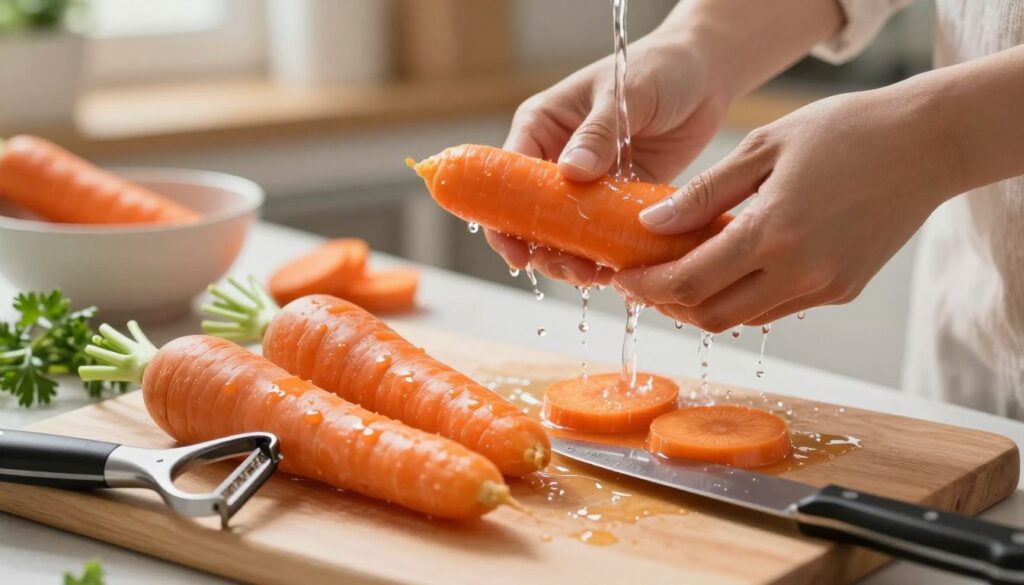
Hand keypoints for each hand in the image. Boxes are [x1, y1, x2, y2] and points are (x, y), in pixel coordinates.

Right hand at [486, 33, 729, 286]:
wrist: (704, 74)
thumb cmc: (658, 67)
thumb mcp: (624, 93)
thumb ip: (598, 133)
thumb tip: (570, 172)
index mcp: (542, 127)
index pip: (507, 177)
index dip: (504, 218)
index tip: (517, 253)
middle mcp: (556, 159)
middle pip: (531, 216)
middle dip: (544, 250)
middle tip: (571, 270)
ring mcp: (587, 185)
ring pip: (565, 234)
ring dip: (574, 260)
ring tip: (594, 276)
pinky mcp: (617, 201)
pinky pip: (603, 237)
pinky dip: (606, 256)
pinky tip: (618, 270)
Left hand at [614, 87, 958, 331]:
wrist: (928, 144)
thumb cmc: (845, 131)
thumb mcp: (764, 147)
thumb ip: (704, 193)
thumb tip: (652, 223)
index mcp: (774, 232)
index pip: (690, 282)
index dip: (648, 286)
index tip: (624, 278)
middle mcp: (800, 272)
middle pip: (711, 316)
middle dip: (668, 305)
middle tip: (644, 282)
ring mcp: (825, 286)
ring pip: (744, 319)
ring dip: (704, 305)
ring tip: (680, 273)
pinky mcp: (842, 290)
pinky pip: (777, 308)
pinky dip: (744, 297)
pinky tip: (730, 268)